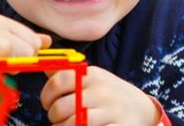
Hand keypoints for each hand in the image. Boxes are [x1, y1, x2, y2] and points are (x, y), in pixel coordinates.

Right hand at [0, 14, 50, 94]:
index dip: (29, 57)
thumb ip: (20, 42)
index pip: (34, 39)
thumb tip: (46, 40)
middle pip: (31, 46)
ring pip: (18, 49)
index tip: (13, 64)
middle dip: (23, 62)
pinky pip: (0, 55)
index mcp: (0, 22)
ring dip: (11, 65)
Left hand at [40, 66, 159, 125]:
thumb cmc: (108, 93)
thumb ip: (67, 73)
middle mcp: (101, 91)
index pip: (58, 81)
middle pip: (62, 107)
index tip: (47, 103)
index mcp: (91, 75)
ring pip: (74, 124)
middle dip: (53, 116)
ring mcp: (111, 111)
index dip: (46, 95)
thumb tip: (42, 64)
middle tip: (56, 118)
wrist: (141, 109)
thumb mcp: (91, 78)